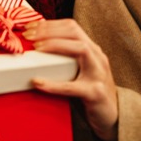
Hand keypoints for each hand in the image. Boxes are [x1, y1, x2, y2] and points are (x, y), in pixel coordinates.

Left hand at [23, 19, 117, 140]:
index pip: (71, 26)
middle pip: (74, 32)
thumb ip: (63, 58)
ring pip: (81, 49)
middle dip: (49, 30)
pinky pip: (73, 87)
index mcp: (91, 49)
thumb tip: (32, 49)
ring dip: (55, 45)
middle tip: (29, 36)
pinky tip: (38, 82)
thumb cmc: (88, 91)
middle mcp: (97, 57)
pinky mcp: (95, 93)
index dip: (49, 24)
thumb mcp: (78, 70)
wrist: (112, 116)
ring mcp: (98, 74)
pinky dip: (53, 84)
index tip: (29, 26)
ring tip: (36, 49)